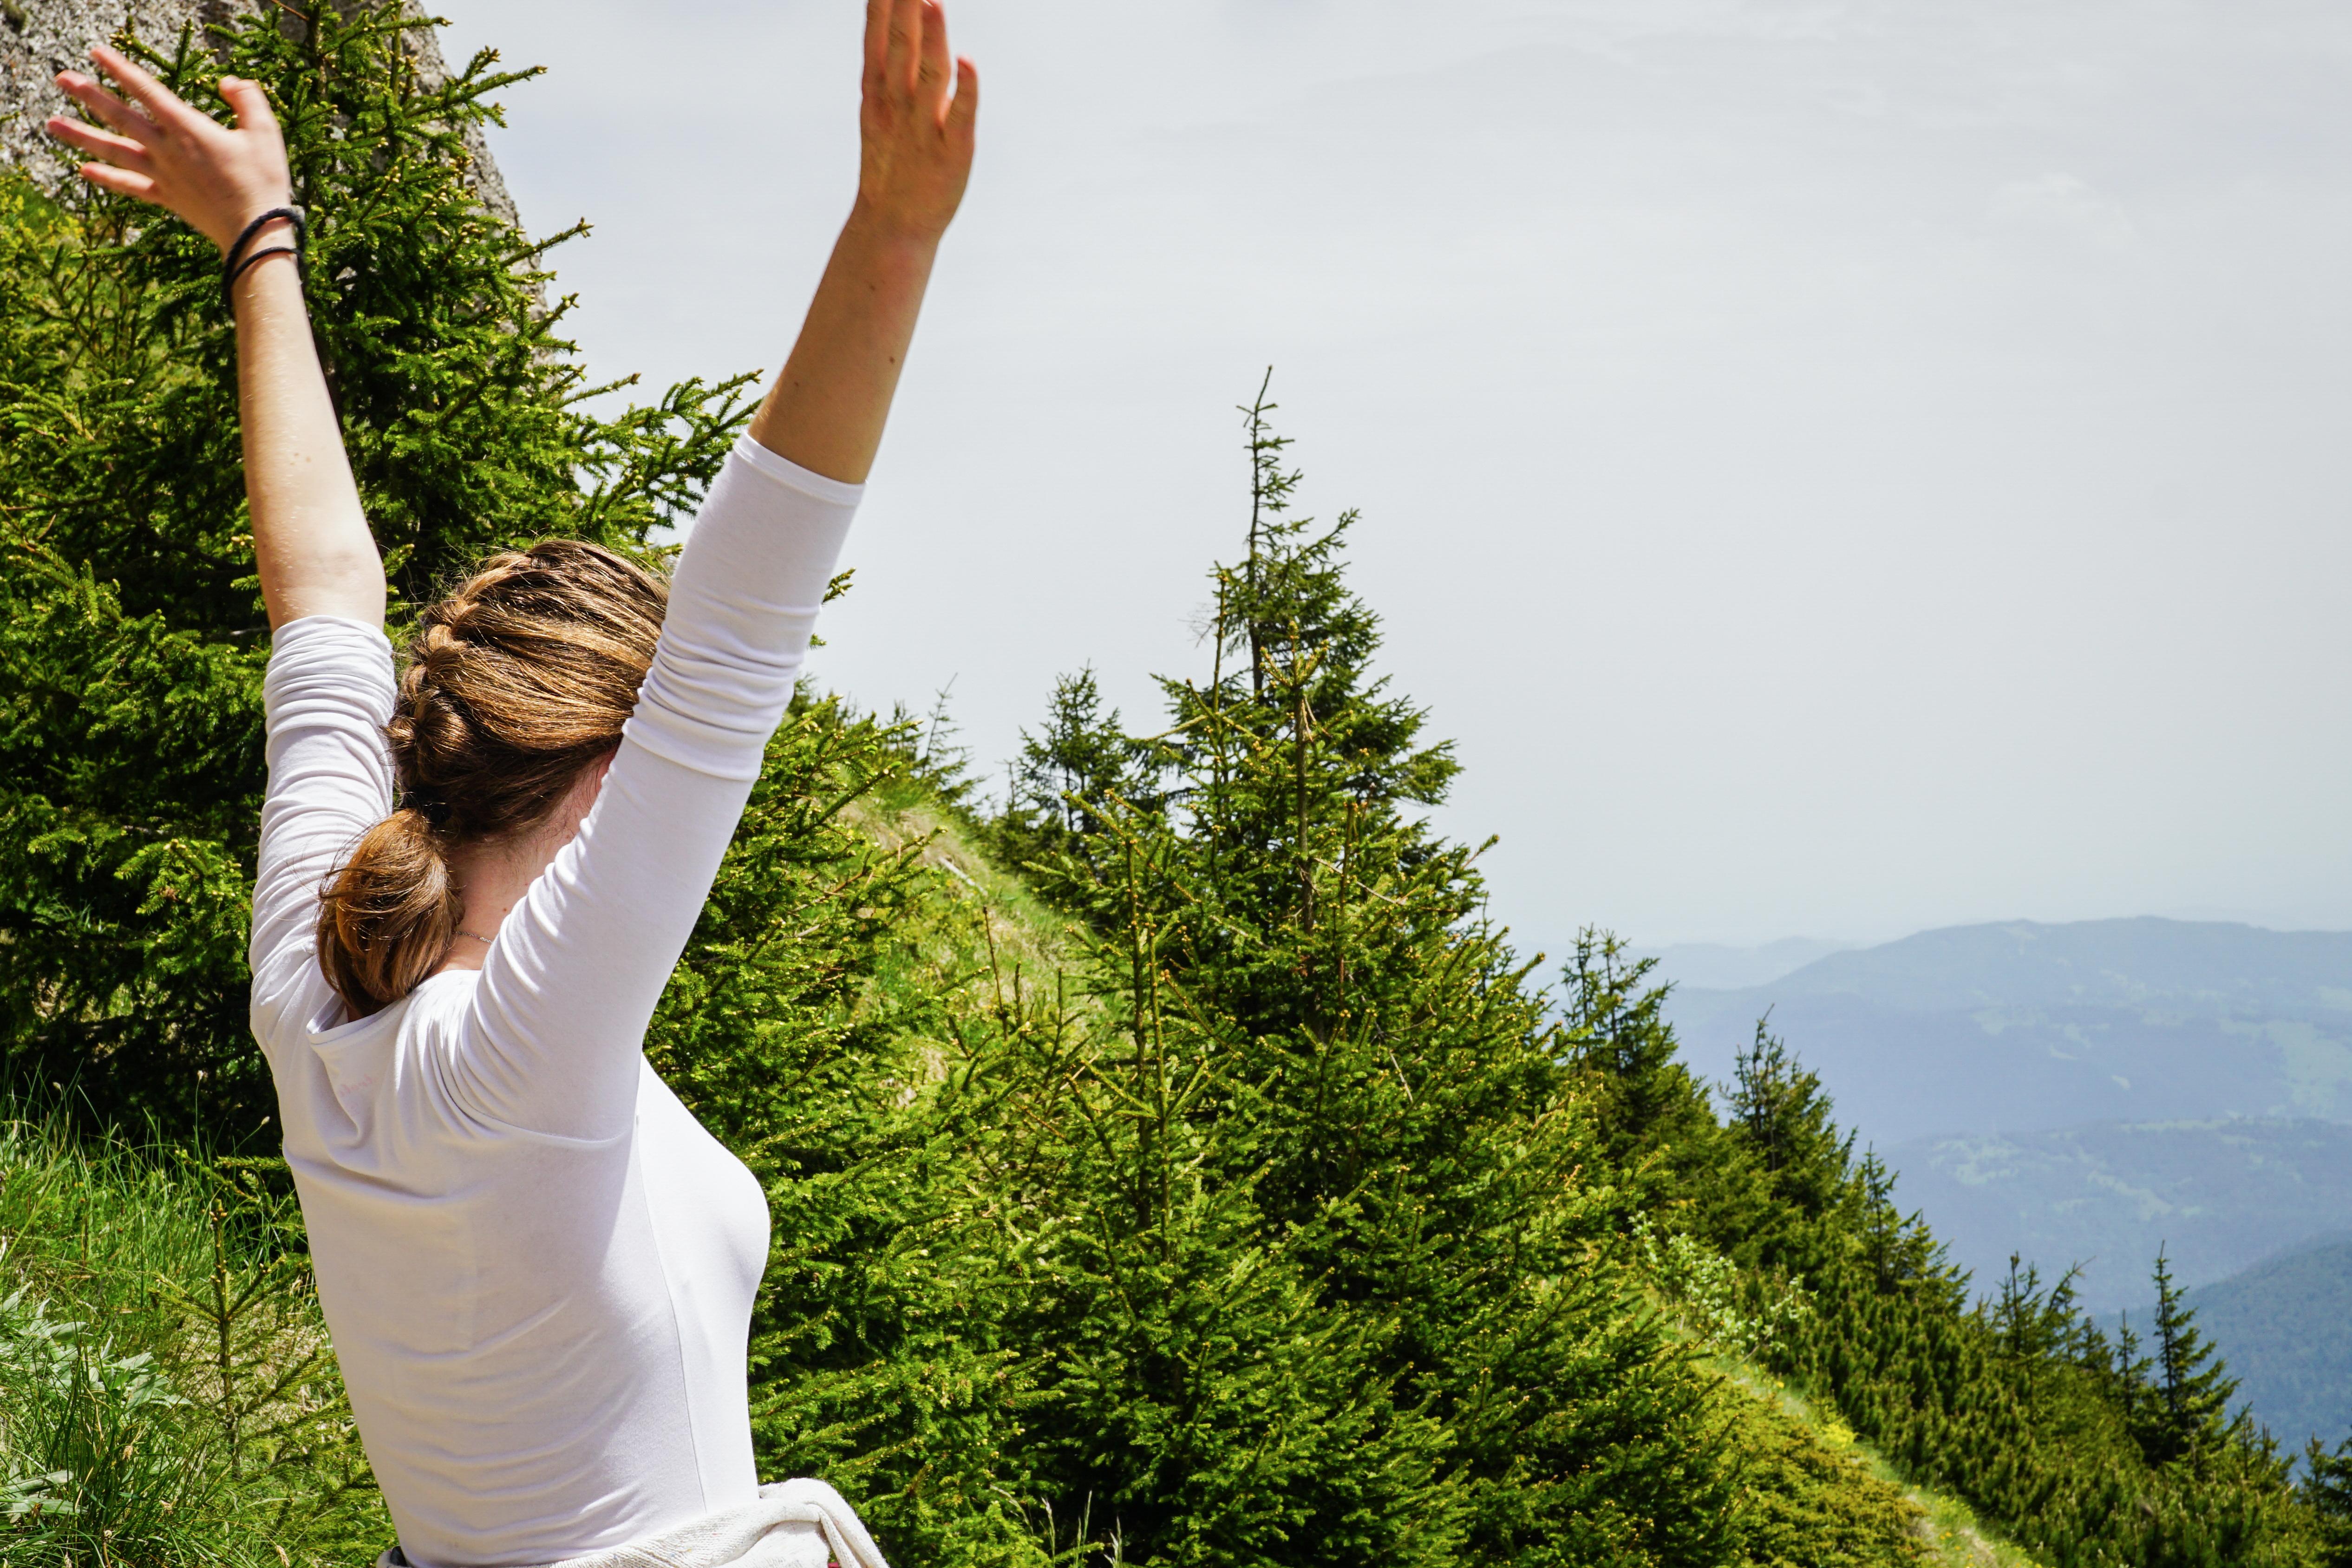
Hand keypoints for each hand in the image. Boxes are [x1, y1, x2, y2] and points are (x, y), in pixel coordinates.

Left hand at [46, 45, 291, 253]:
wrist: (256, 232)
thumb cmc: (264, 181)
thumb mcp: (266, 133)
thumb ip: (247, 99)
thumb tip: (227, 82)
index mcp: (189, 129)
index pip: (147, 91)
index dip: (121, 69)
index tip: (97, 53)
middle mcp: (167, 150)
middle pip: (121, 117)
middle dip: (90, 95)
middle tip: (62, 79)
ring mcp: (163, 175)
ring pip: (115, 150)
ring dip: (81, 136)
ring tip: (52, 124)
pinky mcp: (167, 198)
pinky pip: (131, 186)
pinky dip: (107, 178)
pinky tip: (84, 170)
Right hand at [855, 0, 977, 241]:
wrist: (894, 227)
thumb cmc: (892, 165)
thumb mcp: (879, 111)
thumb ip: (886, 68)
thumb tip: (897, 23)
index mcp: (880, 93)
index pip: (878, 38)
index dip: (880, 5)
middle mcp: (899, 105)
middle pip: (900, 48)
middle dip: (902, 9)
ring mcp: (924, 127)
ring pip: (928, 75)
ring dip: (931, 39)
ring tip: (932, 2)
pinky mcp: (952, 151)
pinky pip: (960, 116)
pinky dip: (965, 91)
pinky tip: (966, 62)